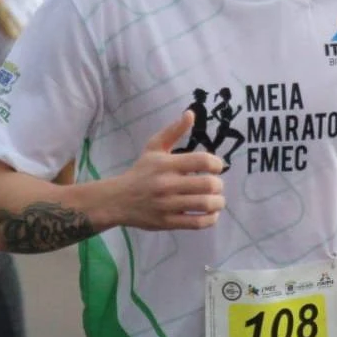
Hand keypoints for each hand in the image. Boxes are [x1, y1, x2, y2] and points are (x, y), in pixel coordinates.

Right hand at [112, 111, 225, 230]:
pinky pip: (196, 223)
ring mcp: (167, 205)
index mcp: (166, 164)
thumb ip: (173, 131)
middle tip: (216, 185)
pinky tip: (211, 213)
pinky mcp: (167, 222)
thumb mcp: (153, 148)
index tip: (216, 167)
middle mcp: (167, 184)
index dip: (217, 163)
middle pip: (208, 184)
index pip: (202, 161)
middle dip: (218, 185)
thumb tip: (191, 113)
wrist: (118, 200)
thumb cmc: (141, 171)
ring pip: (205, 204)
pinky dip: (210, 219)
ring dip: (218, 202)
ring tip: (217, 200)